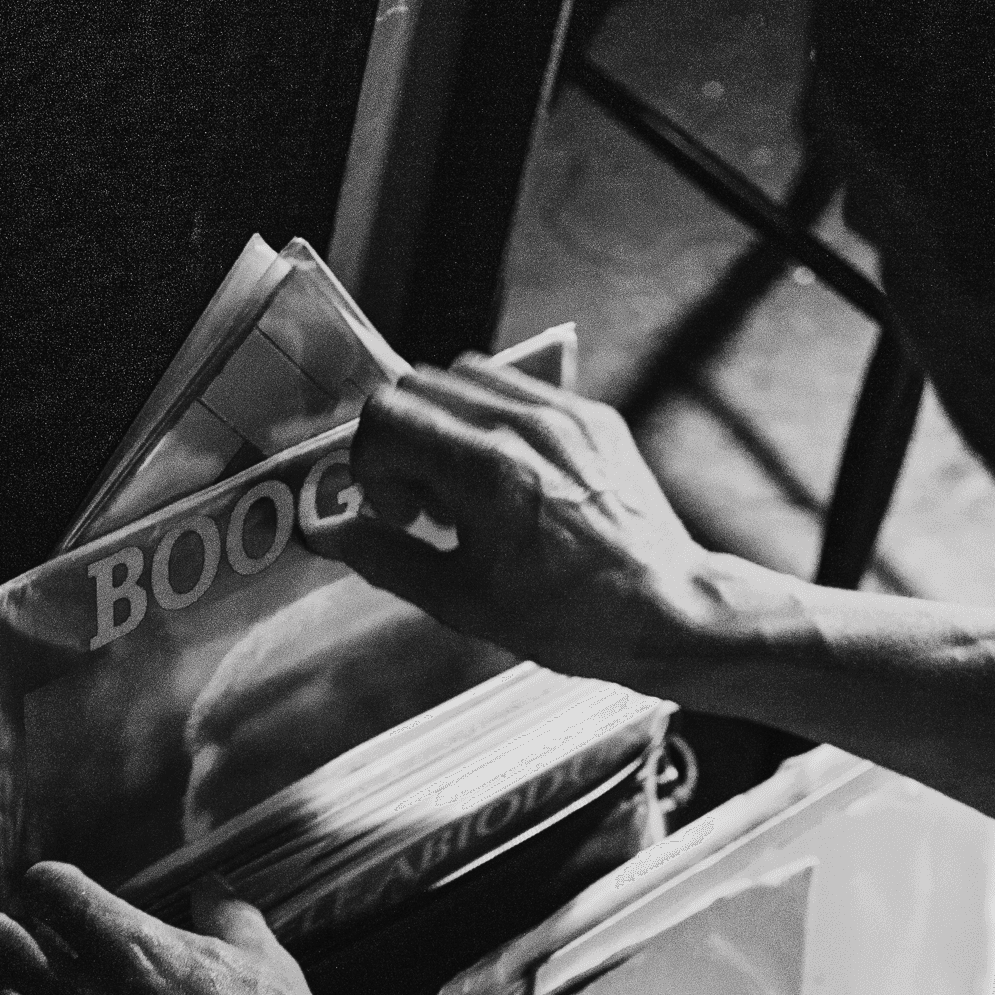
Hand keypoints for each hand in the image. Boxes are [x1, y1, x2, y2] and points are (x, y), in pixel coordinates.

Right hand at [303, 356, 725, 691]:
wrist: (665, 609)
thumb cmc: (570, 618)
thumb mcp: (464, 603)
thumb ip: (387, 559)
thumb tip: (329, 535)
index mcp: (485, 471)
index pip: (385, 415)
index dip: (370, 464)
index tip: (394, 511)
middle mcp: (523, 425)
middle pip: (416, 386)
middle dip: (400, 441)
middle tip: (423, 503)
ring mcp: (563, 413)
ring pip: (464, 375)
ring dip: (442, 423)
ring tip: (464, 487)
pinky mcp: (592, 414)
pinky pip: (517, 388)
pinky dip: (490, 420)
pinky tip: (507, 478)